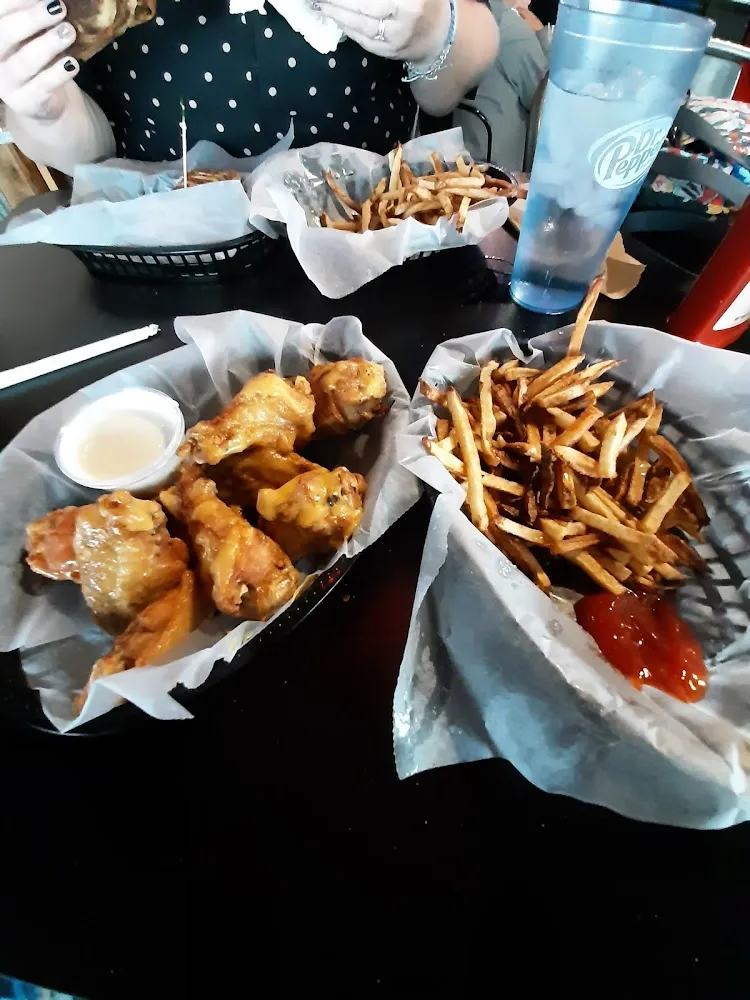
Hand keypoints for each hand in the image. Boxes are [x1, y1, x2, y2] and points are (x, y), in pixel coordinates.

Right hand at [0, 0, 78, 120]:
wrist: (41, 99)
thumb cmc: (35, 56)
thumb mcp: (31, 33)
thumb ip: (34, 14)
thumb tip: (52, 0)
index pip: (0, 12)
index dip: (18, 2)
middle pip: (6, 34)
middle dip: (33, 19)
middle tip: (58, 7)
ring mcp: (7, 82)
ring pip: (25, 61)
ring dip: (49, 44)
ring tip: (69, 32)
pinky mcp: (26, 101)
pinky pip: (42, 86)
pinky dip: (58, 73)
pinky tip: (72, 63)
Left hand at [316, 0, 451, 64]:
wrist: (438, 35)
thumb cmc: (422, 2)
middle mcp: (406, 16)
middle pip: (364, 5)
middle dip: (339, 0)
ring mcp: (396, 38)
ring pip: (360, 24)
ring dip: (337, 14)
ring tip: (322, 4)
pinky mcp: (389, 52)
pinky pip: (362, 39)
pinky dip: (346, 27)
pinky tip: (334, 17)